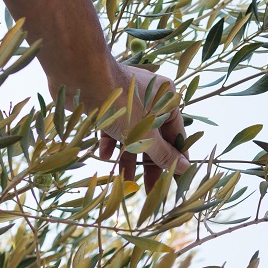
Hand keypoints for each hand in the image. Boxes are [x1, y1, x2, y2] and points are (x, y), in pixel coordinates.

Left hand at [91, 63, 189, 192]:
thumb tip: (186, 168)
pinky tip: (104, 156)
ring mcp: (128, 102)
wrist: (82, 79)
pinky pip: (114, 128)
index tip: (175, 181)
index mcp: (167, 101)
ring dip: (128, 157)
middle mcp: (150, 99)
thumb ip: (164, 154)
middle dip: (149, 163)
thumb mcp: (146, 136)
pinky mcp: (108, 105)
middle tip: (149, 189)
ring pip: (133, 135)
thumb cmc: (122, 106)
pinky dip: (110, 142)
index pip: (176, 136)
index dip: (175, 159)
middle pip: (154, 138)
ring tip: (124, 179)